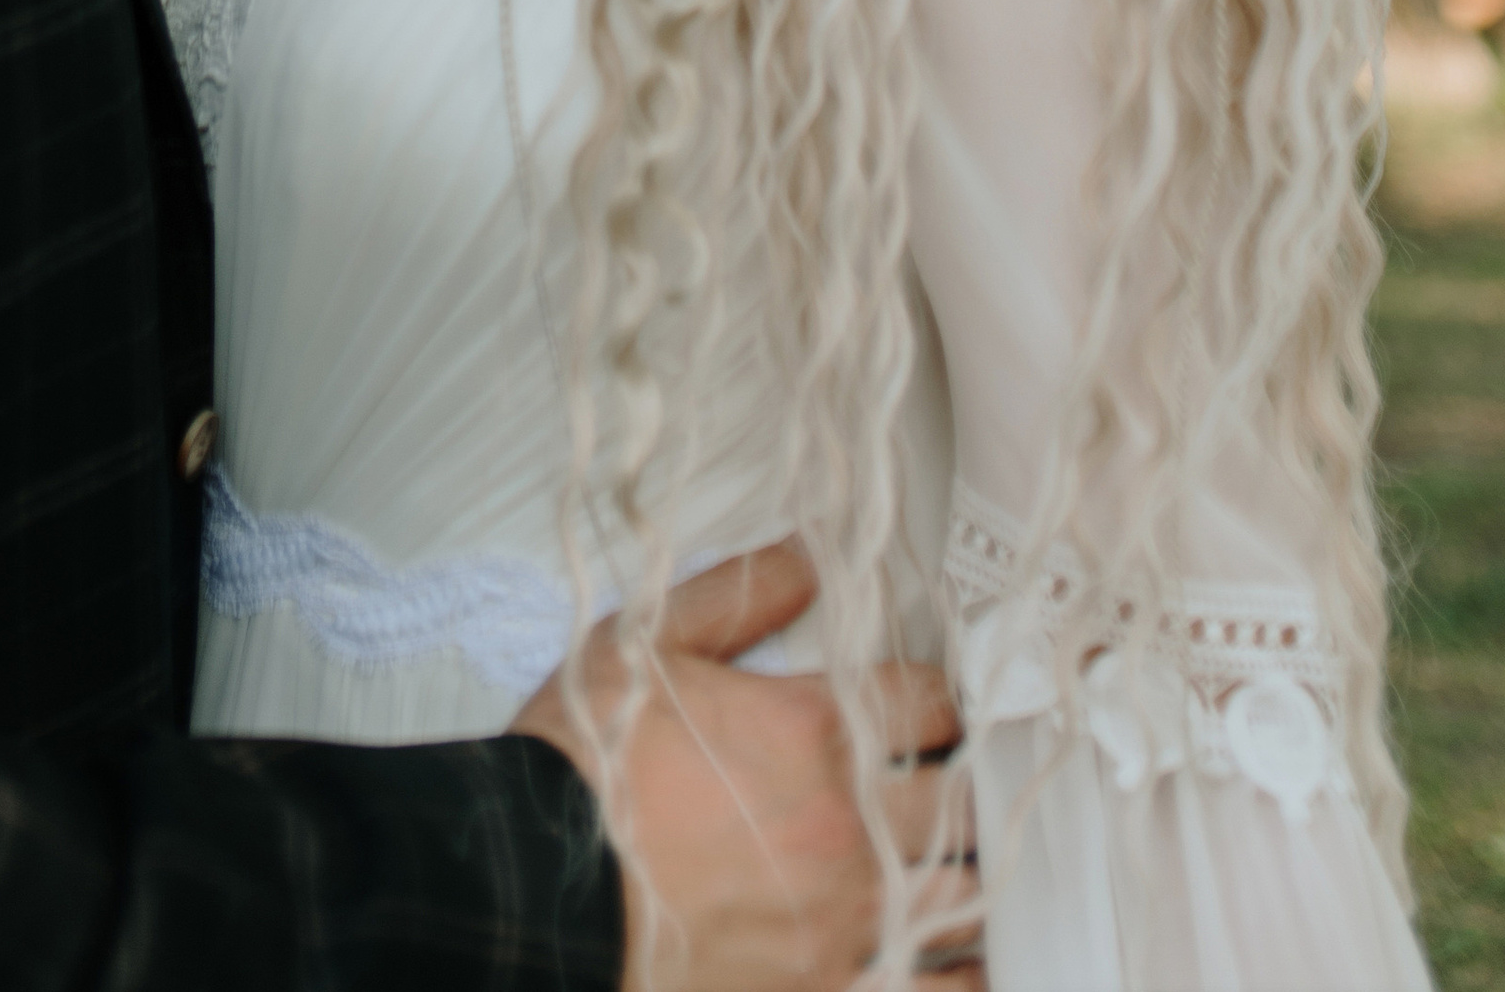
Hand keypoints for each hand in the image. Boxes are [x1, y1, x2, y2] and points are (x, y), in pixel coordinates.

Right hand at [510, 541, 983, 991]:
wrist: (534, 887)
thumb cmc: (584, 772)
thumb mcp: (648, 644)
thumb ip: (741, 591)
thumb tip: (813, 555)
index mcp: (814, 733)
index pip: (931, 699)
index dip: (942, 694)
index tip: (935, 703)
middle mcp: (848, 828)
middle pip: (964, 799)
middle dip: (967, 783)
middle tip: (960, 780)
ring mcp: (844, 922)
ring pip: (965, 896)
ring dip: (970, 875)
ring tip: (963, 865)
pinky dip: (967, 976)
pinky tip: (970, 962)